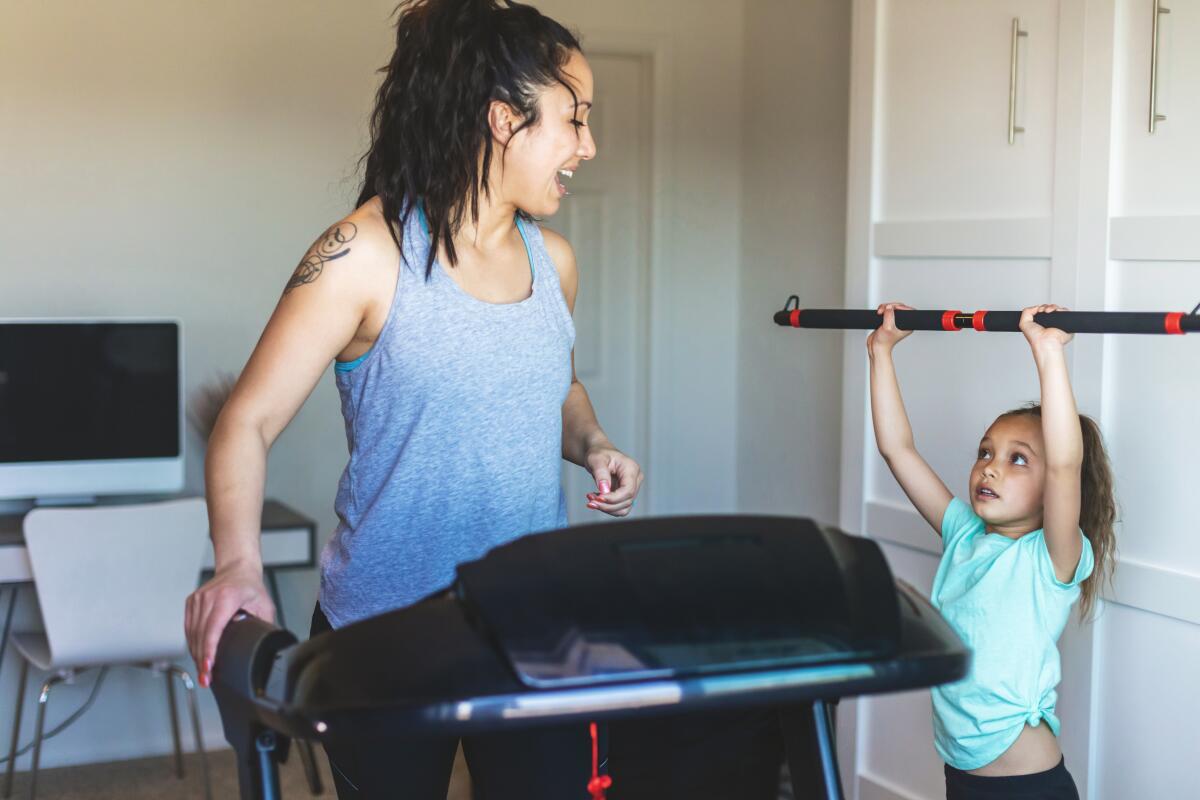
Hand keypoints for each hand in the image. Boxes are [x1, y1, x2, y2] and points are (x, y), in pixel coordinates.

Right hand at [184, 563, 274, 687]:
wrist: (237, 568)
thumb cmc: (250, 586)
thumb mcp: (264, 605)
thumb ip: (263, 626)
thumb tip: (264, 647)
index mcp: (226, 598)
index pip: (213, 629)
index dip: (209, 650)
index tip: (208, 667)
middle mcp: (208, 598)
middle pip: (201, 635)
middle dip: (203, 660)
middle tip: (206, 679)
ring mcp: (197, 599)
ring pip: (192, 633)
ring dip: (196, 654)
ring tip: (203, 671)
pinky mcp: (191, 602)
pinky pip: (188, 627)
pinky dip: (193, 643)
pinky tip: (198, 655)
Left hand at [584, 444, 643, 516]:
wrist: (599, 454)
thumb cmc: (599, 453)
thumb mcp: (596, 460)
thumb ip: (601, 474)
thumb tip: (604, 491)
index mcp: (631, 468)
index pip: (628, 490)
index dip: (613, 498)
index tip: (597, 498)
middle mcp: (636, 479)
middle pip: (626, 501)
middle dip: (607, 505)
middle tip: (590, 500)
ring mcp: (632, 488)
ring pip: (624, 508)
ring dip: (607, 508)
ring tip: (592, 500)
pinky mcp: (626, 495)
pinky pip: (619, 508)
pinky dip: (607, 507)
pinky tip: (597, 499)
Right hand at [866, 302, 913, 353]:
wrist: (875, 347)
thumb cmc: (884, 342)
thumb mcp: (887, 327)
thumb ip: (889, 316)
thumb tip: (889, 307)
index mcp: (907, 325)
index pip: (909, 310)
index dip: (902, 307)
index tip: (894, 308)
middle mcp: (902, 323)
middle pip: (899, 307)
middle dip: (890, 306)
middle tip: (883, 310)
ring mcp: (894, 321)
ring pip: (891, 308)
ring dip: (885, 307)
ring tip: (879, 312)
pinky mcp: (887, 320)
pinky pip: (886, 311)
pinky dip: (882, 310)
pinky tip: (879, 313)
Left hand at [1020, 303, 1073, 349]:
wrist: (1045, 342)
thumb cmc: (1035, 338)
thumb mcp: (1023, 323)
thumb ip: (1026, 312)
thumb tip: (1036, 306)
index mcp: (1041, 323)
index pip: (1042, 311)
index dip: (1040, 308)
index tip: (1038, 310)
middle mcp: (1049, 323)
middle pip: (1050, 308)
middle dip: (1046, 307)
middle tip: (1043, 311)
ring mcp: (1058, 323)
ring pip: (1058, 309)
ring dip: (1053, 307)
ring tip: (1048, 311)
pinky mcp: (1066, 323)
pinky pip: (1066, 312)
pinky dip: (1062, 309)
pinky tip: (1057, 311)